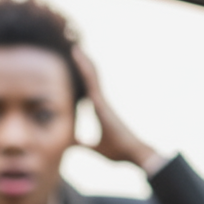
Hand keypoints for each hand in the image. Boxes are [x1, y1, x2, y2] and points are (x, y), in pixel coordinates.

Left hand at [72, 46, 159, 169]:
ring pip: (92, 77)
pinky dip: (86, 71)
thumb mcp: (94, 148)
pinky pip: (92, 83)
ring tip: (75, 49)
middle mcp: (102, 102)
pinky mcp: (103, 105)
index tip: (75, 64)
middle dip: (83, 64)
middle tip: (74, 50)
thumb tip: (69, 145)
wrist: (134, 154)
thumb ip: (82, 145)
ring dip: (84, 63)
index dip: (82, 76)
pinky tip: (80, 60)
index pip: (88, 88)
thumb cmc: (119, 152)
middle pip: (91, 79)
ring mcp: (103, 102)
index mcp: (100, 110)